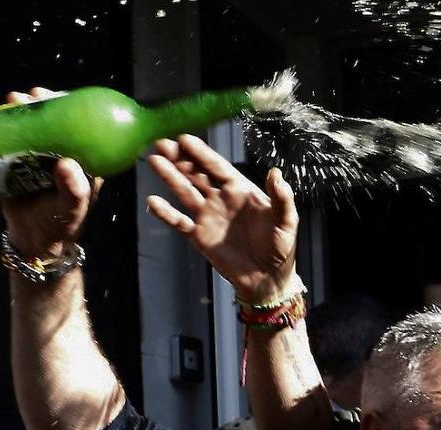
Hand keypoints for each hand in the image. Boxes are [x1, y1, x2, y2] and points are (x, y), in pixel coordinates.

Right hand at [0, 87, 101, 259]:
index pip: (83, 131)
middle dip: (45, 105)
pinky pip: (13, 140)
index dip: (74, 111)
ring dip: (24, 111)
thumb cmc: (60, 224)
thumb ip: (74, 190)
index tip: (62, 97)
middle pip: (56, 123)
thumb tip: (66, 163)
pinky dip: (5, 126)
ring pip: (33, 128)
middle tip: (34, 95)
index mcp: (84, 163)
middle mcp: (63, 155)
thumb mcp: (71, 208)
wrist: (32, 240)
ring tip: (14, 99)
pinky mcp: (18, 163)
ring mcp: (40, 158)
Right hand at [145, 134, 299, 303]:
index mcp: (241, 191)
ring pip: (185, 192)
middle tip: (162, 143)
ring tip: (154, 160)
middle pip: (196, 174)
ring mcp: (208, 217)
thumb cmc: (281, 248)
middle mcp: (221, 199)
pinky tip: (153, 202)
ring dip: (170, 177)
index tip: (185, 139)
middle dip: (180, 158)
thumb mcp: (286, 221)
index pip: (217, 167)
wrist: (268, 279)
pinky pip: (180, 222)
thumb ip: (281, 198)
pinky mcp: (200, 237)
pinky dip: (166, 213)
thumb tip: (276, 174)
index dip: (201, 153)